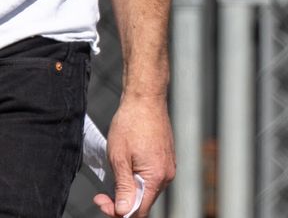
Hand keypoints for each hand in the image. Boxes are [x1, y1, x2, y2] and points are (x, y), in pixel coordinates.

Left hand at [92, 93, 174, 216]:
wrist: (145, 99)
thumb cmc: (131, 124)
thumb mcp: (120, 159)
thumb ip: (124, 188)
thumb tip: (124, 212)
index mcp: (156, 176)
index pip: (139, 210)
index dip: (118, 212)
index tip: (101, 201)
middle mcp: (167, 173)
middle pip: (144, 201)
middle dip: (121, 201)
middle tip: (101, 193)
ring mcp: (168, 165)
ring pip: (147, 190)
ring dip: (128, 190)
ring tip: (113, 176)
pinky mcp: (166, 158)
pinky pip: (151, 178)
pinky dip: (136, 179)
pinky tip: (125, 168)